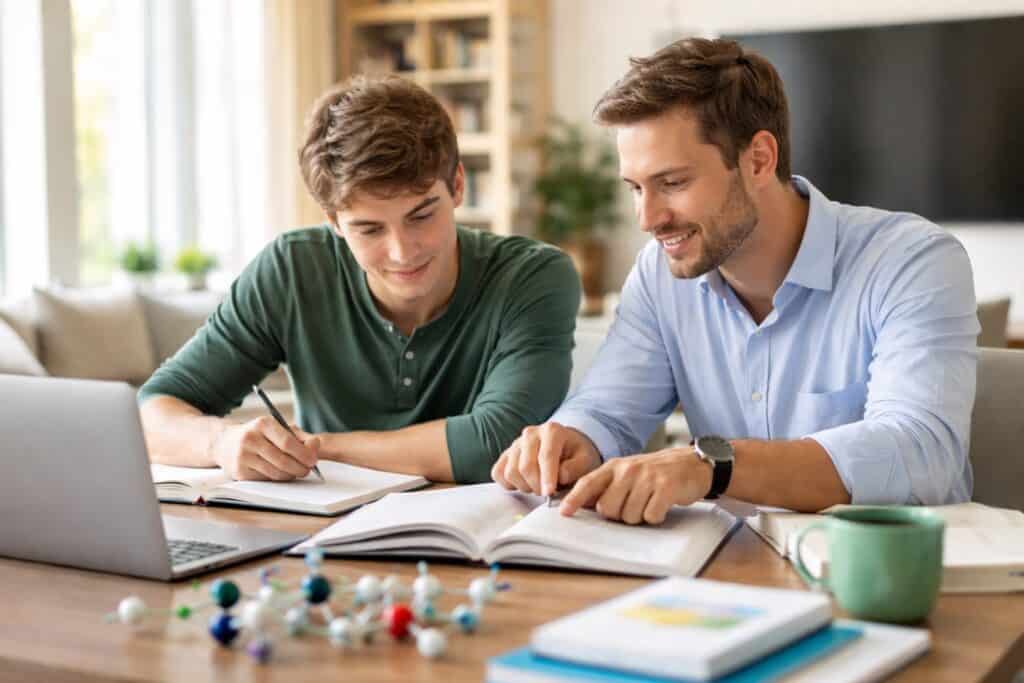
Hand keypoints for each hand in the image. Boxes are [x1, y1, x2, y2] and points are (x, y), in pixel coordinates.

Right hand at [211, 416, 320, 480]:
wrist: (225, 443)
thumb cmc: (259, 435)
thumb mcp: (276, 428)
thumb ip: (299, 436)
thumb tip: (315, 446)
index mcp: (263, 424)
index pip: (287, 442)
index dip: (303, 454)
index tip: (313, 460)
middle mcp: (250, 439)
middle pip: (283, 460)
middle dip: (300, 468)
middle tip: (308, 470)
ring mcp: (243, 456)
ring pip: (276, 472)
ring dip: (291, 475)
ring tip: (296, 471)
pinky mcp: (239, 472)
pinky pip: (266, 479)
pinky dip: (278, 479)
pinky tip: (281, 473)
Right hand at [491, 422, 601, 495]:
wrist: (566, 449)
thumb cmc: (577, 456)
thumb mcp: (586, 460)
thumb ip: (576, 468)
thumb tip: (560, 476)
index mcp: (552, 431)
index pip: (546, 456)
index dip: (547, 477)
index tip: (549, 493)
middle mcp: (530, 433)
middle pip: (526, 466)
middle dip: (537, 486)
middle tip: (548, 493)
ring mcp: (515, 443)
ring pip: (511, 472)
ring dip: (525, 486)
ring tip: (539, 486)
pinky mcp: (505, 454)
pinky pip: (498, 473)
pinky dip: (510, 484)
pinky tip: (525, 483)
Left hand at [559, 447, 712, 524]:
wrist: (691, 463)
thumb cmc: (655, 473)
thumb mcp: (627, 473)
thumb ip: (606, 486)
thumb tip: (581, 505)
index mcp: (614, 467)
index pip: (588, 483)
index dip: (574, 499)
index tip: (563, 512)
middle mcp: (628, 470)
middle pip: (607, 508)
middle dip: (618, 514)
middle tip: (633, 504)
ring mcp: (647, 478)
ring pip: (629, 516)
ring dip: (639, 516)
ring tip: (649, 501)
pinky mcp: (665, 488)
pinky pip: (650, 516)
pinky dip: (656, 516)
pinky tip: (662, 504)